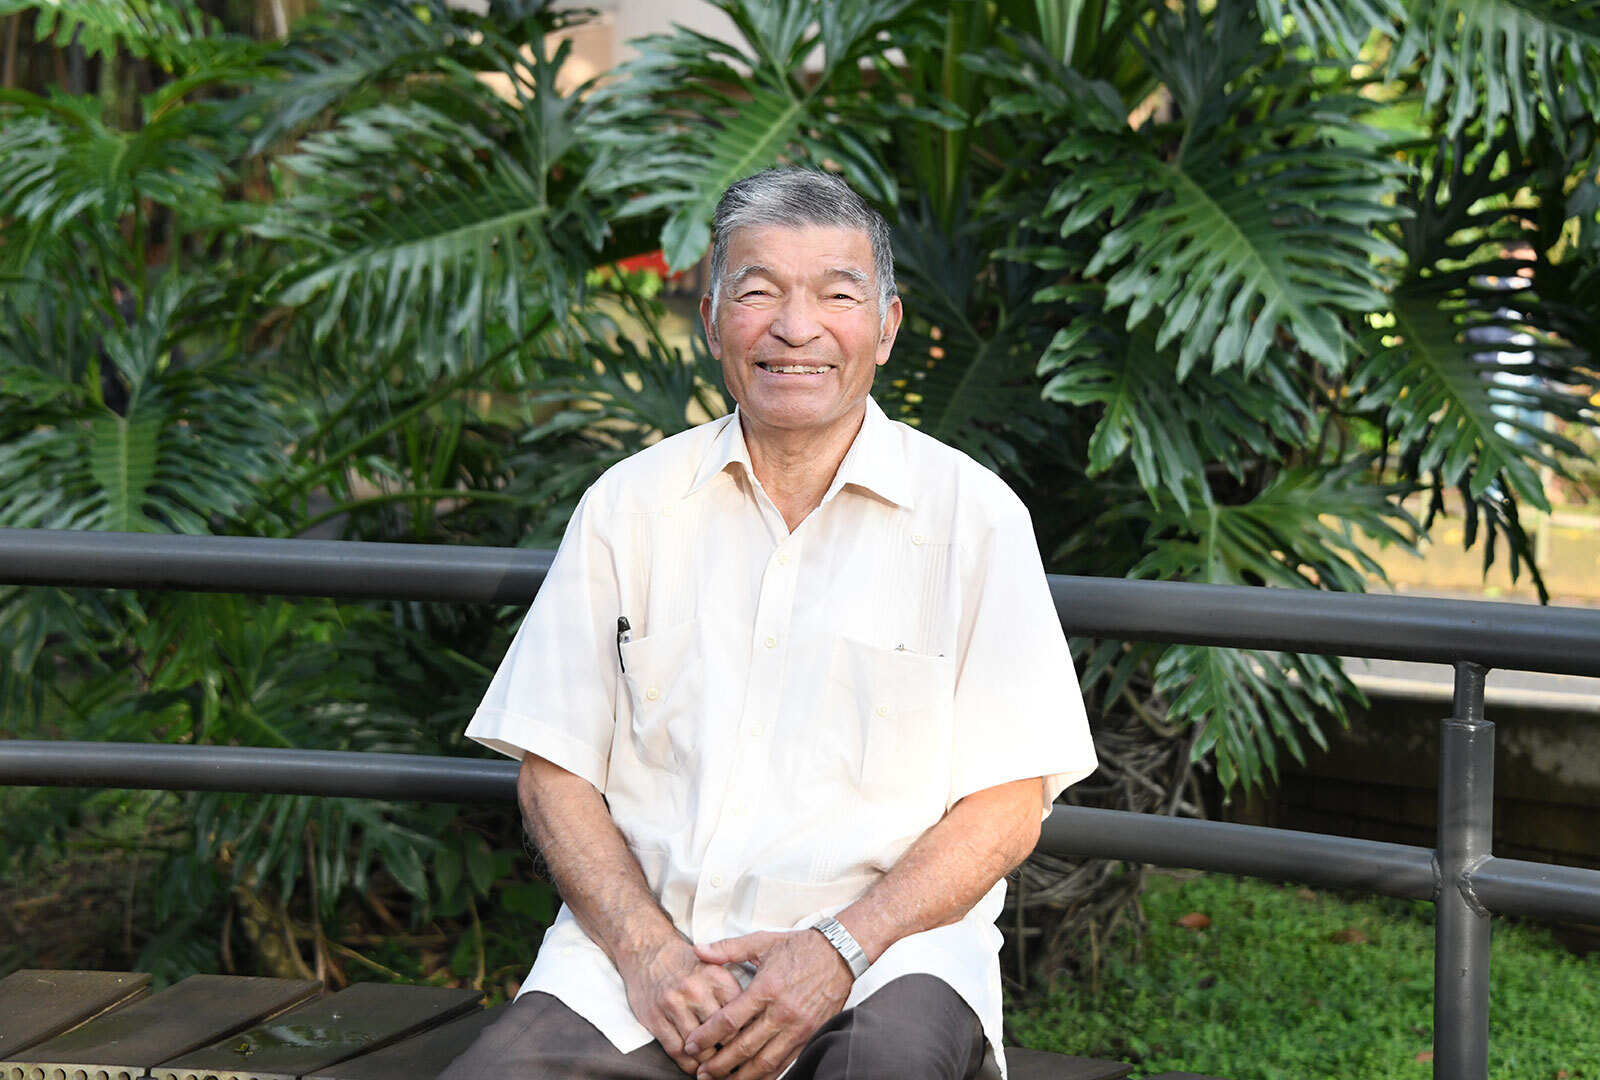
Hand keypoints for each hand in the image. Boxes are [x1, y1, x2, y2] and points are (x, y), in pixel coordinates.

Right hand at [617, 935, 743, 1073]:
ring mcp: (673, 1005)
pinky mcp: (655, 1018)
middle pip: (722, 1033)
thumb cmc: (686, 962)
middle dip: (732, 1052)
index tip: (752, 1046)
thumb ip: (732, 990)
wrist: (647, 949)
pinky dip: (688, 1065)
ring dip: (710, 1062)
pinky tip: (695, 1067)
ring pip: (699, 1047)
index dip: (749, 1034)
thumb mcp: (715, 965)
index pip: (741, 1014)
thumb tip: (754, 1017)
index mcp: (716, 976)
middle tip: (738, 1063)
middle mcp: (696, 990)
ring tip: (717, 1069)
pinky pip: (676, 1050)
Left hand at [683, 928, 854, 1079]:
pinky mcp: (810, 1035)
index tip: (691, 1045)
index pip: (730, 1019)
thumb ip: (728, 948)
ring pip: (765, 1061)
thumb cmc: (800, 947)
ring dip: (741, 1076)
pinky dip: (767, 1075)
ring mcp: (798, 1027)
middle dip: (719, 1064)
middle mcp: (782, 1011)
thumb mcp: (762, 941)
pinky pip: (785, 1062)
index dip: (707, 1036)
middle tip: (700, 1073)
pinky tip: (752, 1079)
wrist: (840, 953)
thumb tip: (698, 949)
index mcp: (766, 988)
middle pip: (744, 1047)